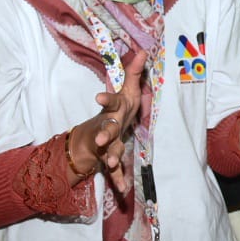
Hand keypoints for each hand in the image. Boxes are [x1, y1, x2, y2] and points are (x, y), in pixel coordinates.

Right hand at [76, 48, 146, 190]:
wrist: (96, 134)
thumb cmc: (117, 109)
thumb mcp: (126, 90)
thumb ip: (134, 72)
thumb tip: (143, 51)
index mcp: (114, 110)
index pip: (110, 103)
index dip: (105, 100)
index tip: (98, 98)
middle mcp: (108, 127)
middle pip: (107, 129)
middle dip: (105, 133)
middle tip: (103, 139)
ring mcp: (108, 145)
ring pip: (109, 151)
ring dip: (111, 157)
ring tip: (112, 164)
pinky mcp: (109, 158)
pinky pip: (114, 171)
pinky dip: (118, 179)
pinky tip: (124, 189)